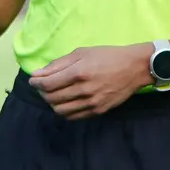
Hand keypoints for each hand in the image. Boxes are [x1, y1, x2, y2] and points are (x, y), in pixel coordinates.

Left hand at [28, 44, 152, 119]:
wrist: (135, 68)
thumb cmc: (107, 56)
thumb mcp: (81, 53)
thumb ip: (57, 64)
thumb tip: (37, 74)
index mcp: (79, 73)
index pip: (47, 84)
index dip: (36, 83)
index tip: (33, 80)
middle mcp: (84, 90)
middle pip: (51, 98)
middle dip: (42, 92)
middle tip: (43, 86)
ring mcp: (92, 103)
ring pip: (60, 110)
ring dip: (52, 103)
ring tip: (54, 94)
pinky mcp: (98, 110)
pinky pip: (73, 116)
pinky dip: (64, 110)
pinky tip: (66, 101)